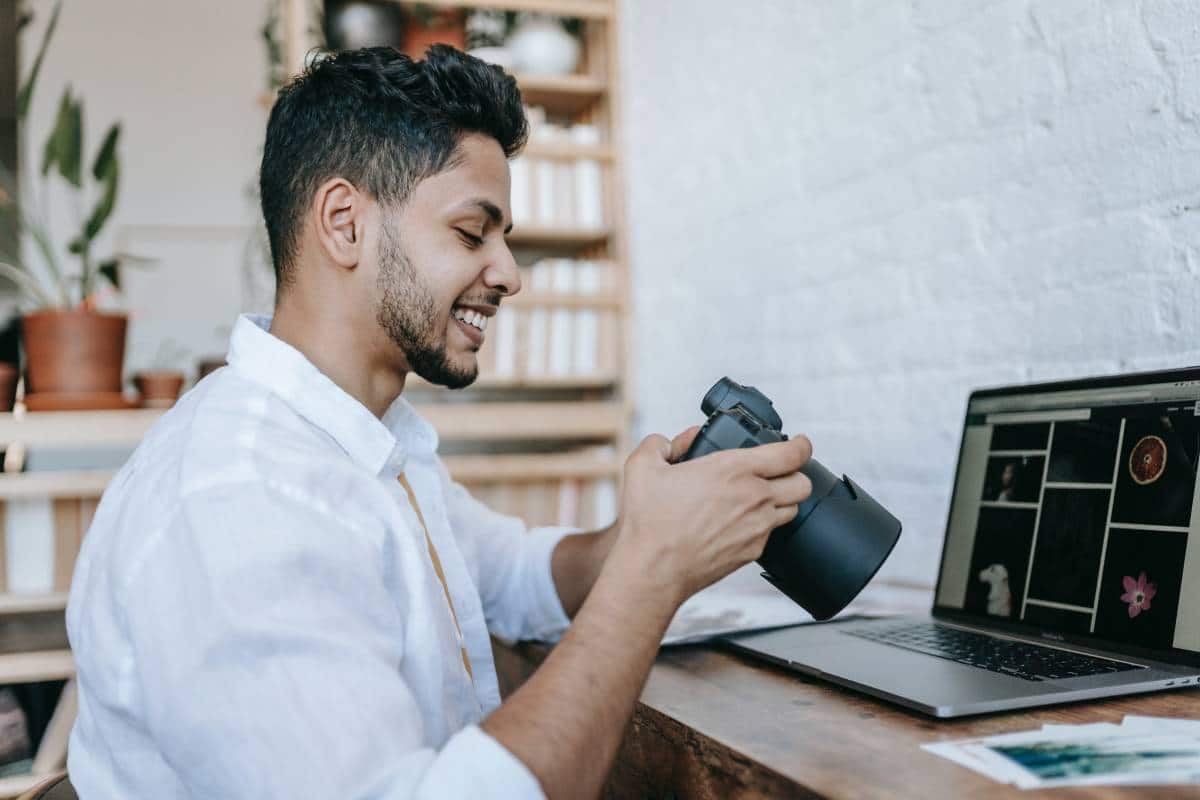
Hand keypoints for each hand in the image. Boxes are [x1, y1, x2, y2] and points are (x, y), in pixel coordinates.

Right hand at [609, 428, 813, 606]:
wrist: (654, 569)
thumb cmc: (650, 522)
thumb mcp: (642, 466)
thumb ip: (660, 444)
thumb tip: (673, 443)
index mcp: (733, 469)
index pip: (791, 453)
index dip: (801, 444)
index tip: (799, 443)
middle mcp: (753, 497)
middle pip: (802, 482)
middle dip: (796, 473)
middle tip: (780, 470)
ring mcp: (757, 527)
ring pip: (792, 508)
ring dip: (783, 499)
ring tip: (761, 496)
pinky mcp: (753, 551)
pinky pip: (771, 532)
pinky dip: (763, 524)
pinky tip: (742, 522)